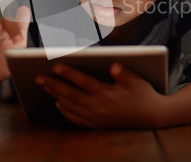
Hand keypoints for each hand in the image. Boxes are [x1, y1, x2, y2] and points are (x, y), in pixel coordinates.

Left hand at [35, 63, 164, 128]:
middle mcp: (100, 108)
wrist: (153, 116)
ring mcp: (97, 118)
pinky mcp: (98, 125)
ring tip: (44, 87)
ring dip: (56, 96)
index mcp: (108, 94)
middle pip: (71, 95)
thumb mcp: (137, 80)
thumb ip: (123, 72)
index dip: (68, 73)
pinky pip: (77, 119)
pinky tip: (59, 104)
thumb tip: (113, 65)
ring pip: (71, 106)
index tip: (54, 65)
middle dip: (53, 85)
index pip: (83, 82)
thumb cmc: (144, 94)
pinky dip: (66, 111)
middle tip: (38, 77)